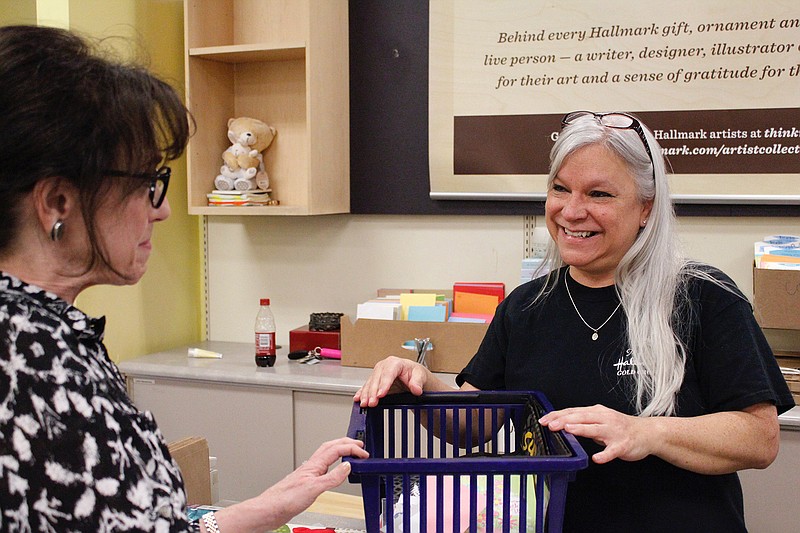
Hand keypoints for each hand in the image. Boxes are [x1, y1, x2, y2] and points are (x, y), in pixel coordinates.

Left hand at [255, 437, 368, 528]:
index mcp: (314, 464)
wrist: (271, 509)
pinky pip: (324, 466)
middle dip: (346, 443)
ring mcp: (309, 473)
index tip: (363, 453)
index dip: (352, 449)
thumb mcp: (314, 488)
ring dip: (340, 450)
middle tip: (359, 444)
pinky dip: (333, 463)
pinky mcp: (307, 482)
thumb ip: (332, 477)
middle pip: (331, 446)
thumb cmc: (286, 499)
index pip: (336, 449)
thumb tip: (347, 467)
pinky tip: (334, 471)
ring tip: (350, 452)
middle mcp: (312, 466)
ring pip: (327, 455)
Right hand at [353, 356, 431, 407]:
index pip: (388, 373)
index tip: (381, 394)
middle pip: (376, 379)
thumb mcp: (420, 375)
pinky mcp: (375, 380)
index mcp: (395, 363)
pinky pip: (366, 386)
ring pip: (369, 383)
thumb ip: (417, 382)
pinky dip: (361, 393)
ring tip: (365, 404)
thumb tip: (416, 389)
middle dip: (373, 392)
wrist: (412, 375)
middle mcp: (384, 366)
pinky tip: (358, 398)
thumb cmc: (415, 373)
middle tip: (372, 403)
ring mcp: (378, 373)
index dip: (384, 384)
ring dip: (366, 394)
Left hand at [538, 404, 652, 464]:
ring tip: (568, 430)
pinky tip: (596, 458)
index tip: (545, 419)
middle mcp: (605, 419)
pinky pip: (612, 451)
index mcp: (597, 412)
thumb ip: (585, 422)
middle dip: (565, 420)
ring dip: (581, 429)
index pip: (574, 411)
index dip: (558, 415)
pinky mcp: (622, 445)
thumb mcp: (602, 420)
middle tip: (550, 425)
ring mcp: (614, 431)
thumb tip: (565, 423)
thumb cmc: (622, 427)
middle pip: (582, 417)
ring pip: (595, 429)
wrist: (648, 433)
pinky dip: (604, 454)